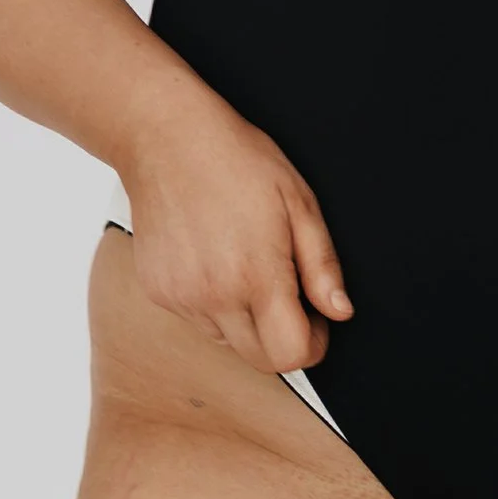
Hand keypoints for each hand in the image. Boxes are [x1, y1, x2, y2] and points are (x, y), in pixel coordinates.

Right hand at [122, 87, 350, 372]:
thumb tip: (340, 310)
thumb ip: (322, 265)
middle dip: (282, 339)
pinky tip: (214, 260)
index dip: (313, 343)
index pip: (291, 355)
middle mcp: (214, 297)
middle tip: (287, 296)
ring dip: (246, 320)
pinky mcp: (158, 292)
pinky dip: (212, 303)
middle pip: (260, 360)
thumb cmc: (236, 161)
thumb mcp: (299, 203)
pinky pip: (196, 319)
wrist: (166, 138)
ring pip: (227, 341)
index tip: (315, 319)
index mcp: (256, 276)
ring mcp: (181, 298)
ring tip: (244, 266)